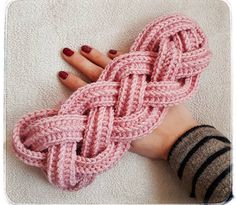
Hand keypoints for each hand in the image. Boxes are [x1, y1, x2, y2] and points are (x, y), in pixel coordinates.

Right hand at [58, 45, 197, 159]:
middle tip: (67, 52)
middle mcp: (124, 91)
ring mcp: (135, 84)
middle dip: (82, 64)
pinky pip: (132, 64)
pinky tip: (112, 52)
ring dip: (97, 57)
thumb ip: (109, 127)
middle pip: (99, 73)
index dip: (75, 83)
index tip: (62, 74)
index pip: (92, 90)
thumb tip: (90, 116)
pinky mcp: (147, 80)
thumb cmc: (153, 140)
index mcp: (117, 105)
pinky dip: (121, 58)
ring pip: (112, 66)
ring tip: (83, 48)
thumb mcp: (127, 138)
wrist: (179, 136)